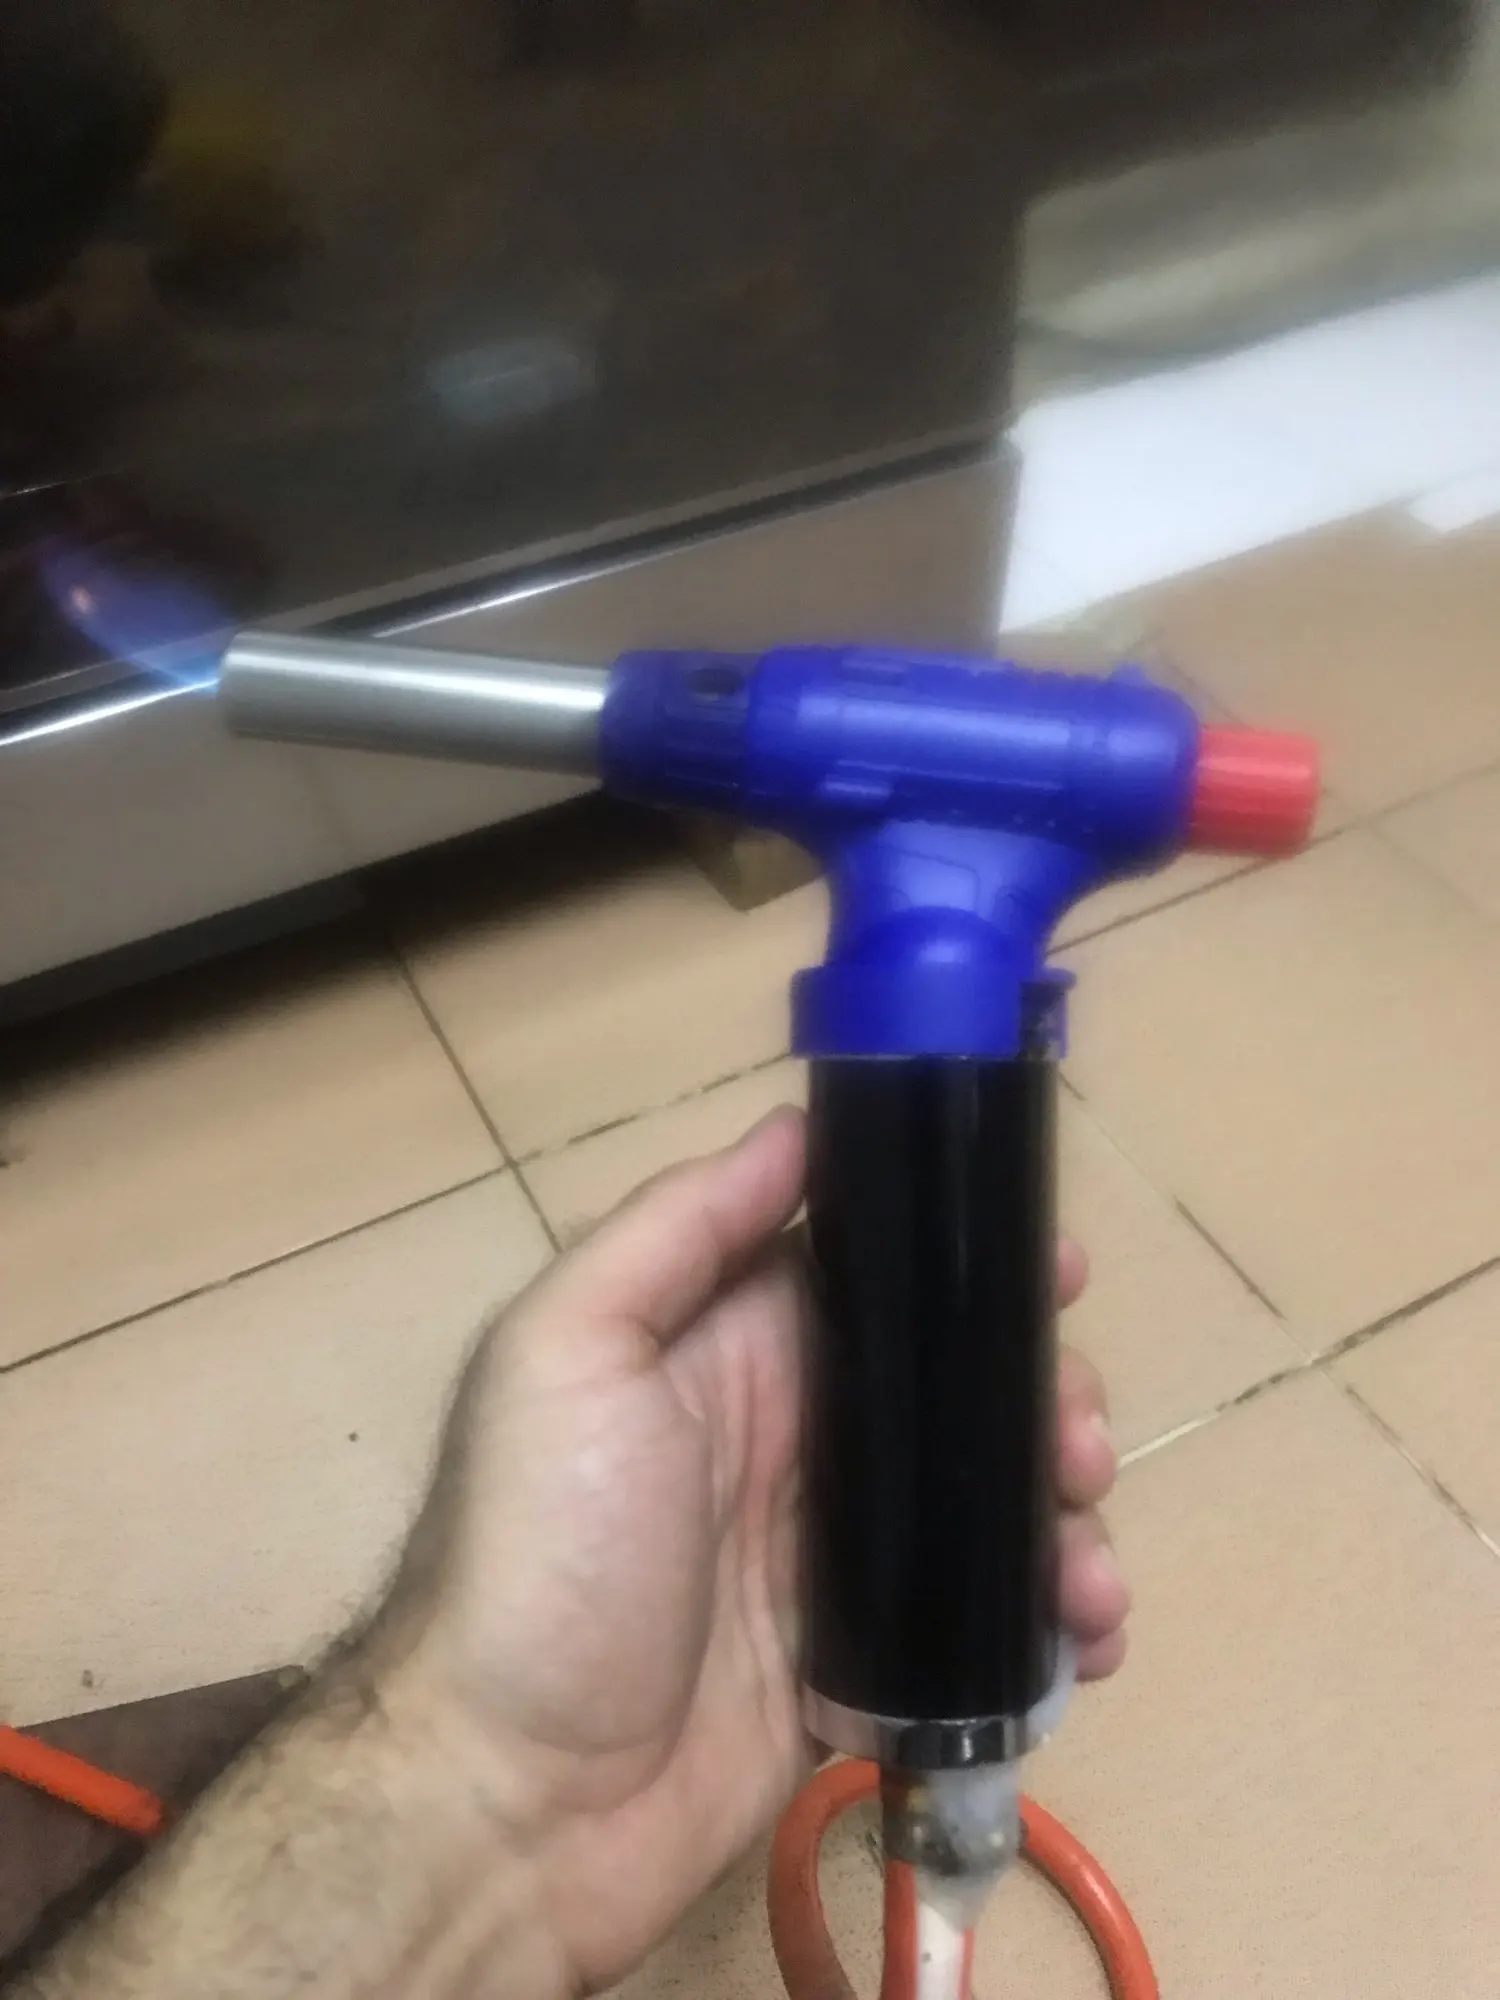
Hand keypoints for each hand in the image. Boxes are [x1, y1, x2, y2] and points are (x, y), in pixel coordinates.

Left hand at [389, 1107, 1127, 1992]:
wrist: (515, 1805)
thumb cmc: (543, 1555)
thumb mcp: (569, 1353)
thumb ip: (674, 1231)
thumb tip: (798, 1129)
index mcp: (729, 1348)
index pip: (876, 1274)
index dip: (970, 1260)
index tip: (1059, 1269)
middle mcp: (791, 1438)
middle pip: (954, 1387)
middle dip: (1039, 1396)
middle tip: (1078, 1445)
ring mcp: (833, 1559)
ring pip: (985, 1502)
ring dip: (1060, 1513)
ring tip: (1088, 1567)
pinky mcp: (864, 1665)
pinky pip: (982, 1623)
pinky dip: (1050, 1622)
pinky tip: (1086, 1641)